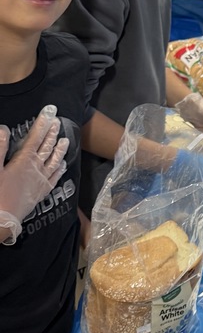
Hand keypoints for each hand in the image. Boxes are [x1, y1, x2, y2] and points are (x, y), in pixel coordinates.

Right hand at [0, 106, 68, 241]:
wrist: (0, 221)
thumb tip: (3, 128)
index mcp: (24, 160)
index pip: (36, 137)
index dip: (43, 123)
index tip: (50, 111)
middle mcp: (36, 169)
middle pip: (47, 147)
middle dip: (52, 132)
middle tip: (58, 121)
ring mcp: (41, 182)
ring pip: (54, 161)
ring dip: (60, 149)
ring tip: (66, 140)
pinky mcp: (41, 193)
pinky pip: (54, 179)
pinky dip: (59, 170)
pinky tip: (62, 166)